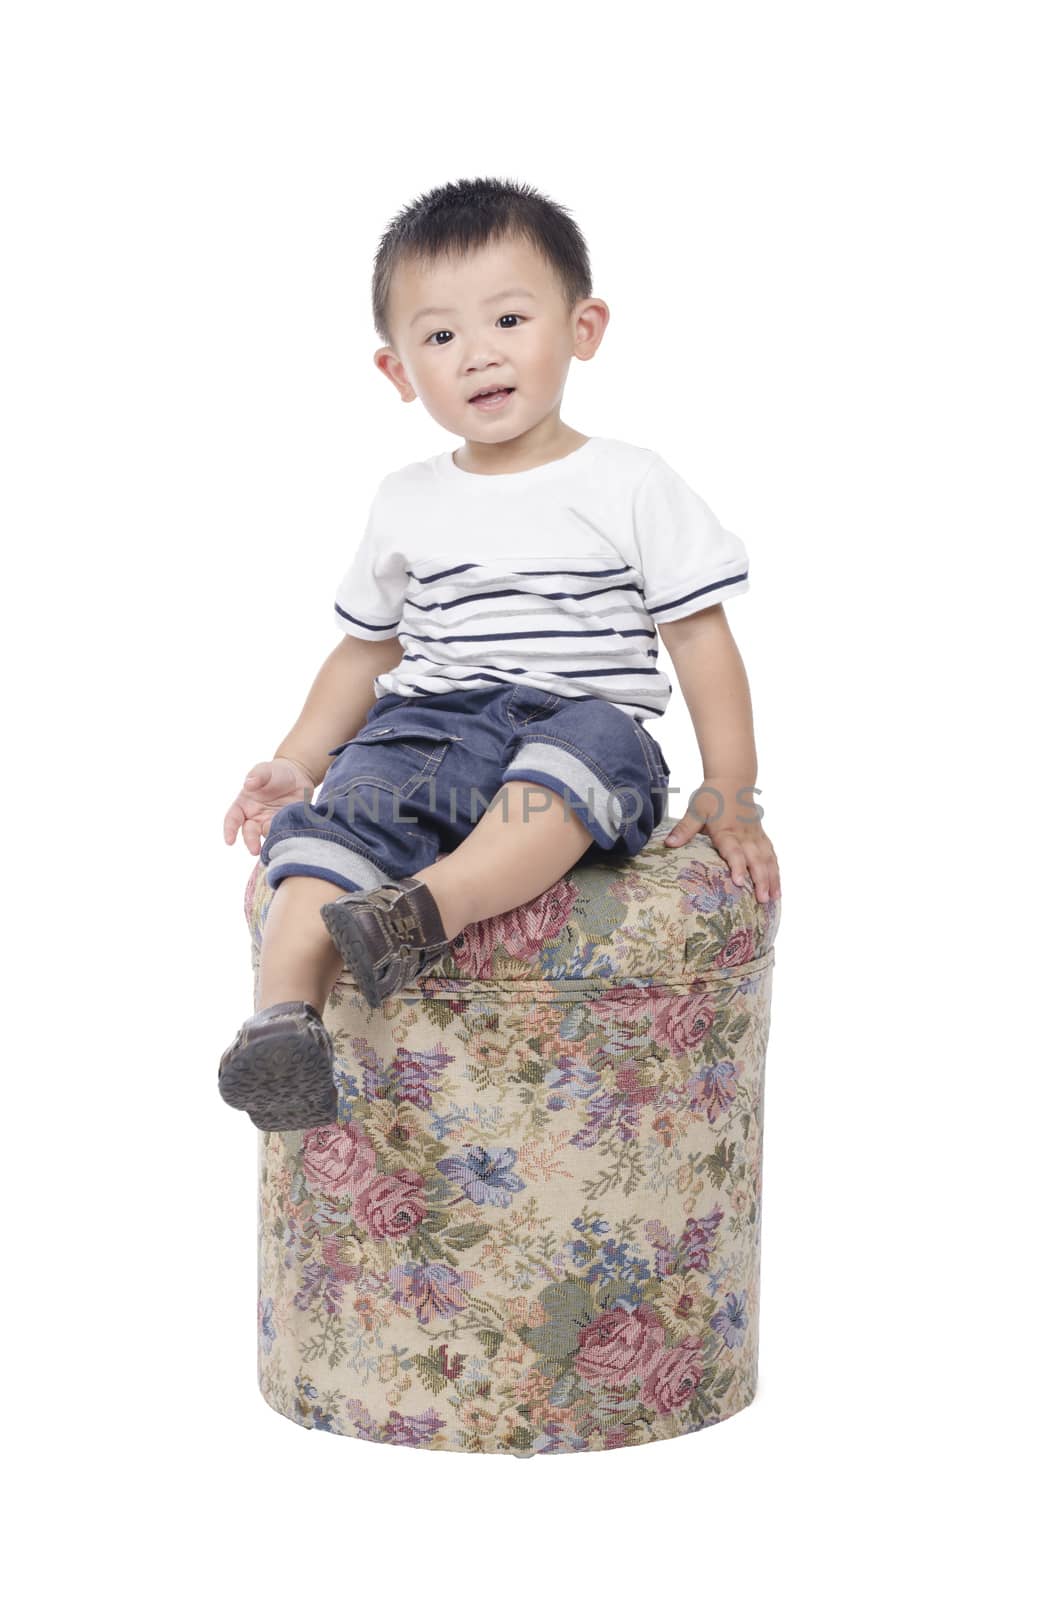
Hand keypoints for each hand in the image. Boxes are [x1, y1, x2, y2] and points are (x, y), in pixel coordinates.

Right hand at [222, 757, 318, 855]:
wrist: (298, 776)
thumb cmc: (275, 773)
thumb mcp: (265, 770)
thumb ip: (257, 776)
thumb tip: (248, 784)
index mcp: (243, 806)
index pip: (232, 820)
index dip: (229, 830)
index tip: (229, 841)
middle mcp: (255, 818)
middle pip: (249, 833)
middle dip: (251, 841)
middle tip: (254, 850)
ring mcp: (271, 824)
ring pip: (267, 837)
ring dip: (270, 841)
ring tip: (275, 841)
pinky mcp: (287, 827)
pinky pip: (285, 835)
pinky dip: (286, 839)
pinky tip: (289, 840)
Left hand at [664, 800, 780, 903]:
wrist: (733, 778)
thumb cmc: (712, 795)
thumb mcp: (696, 809)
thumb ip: (685, 828)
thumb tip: (669, 844)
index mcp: (727, 830)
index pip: (734, 851)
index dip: (738, 867)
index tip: (740, 883)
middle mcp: (744, 835)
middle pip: (756, 859)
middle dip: (760, 880)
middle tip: (762, 900)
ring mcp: (755, 835)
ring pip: (767, 859)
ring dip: (772, 878)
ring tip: (773, 898)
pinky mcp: (760, 835)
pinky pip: (771, 854)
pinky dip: (775, 870)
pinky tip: (777, 885)